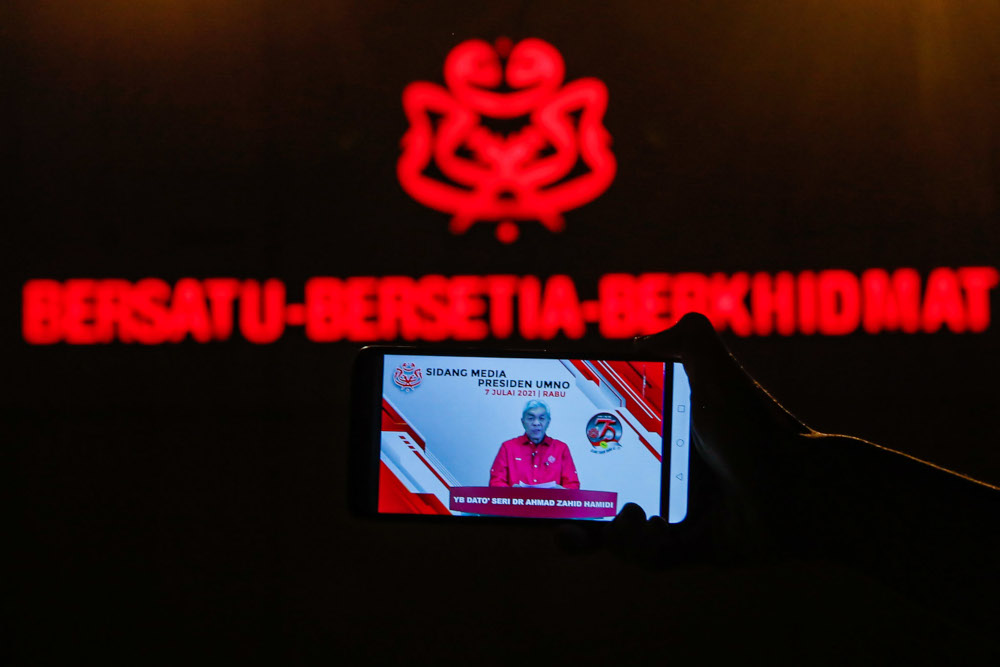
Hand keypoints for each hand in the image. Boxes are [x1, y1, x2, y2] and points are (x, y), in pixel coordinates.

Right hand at [558, 312, 828, 563]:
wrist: (804, 489)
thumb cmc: (758, 428)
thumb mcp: (717, 373)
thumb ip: (687, 338)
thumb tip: (637, 341)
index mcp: (659, 435)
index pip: (601, 439)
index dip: (572, 447)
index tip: (548, 448)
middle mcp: (661, 473)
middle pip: (598, 491)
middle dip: (566, 507)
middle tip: (546, 512)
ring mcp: (672, 512)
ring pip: (616, 530)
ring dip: (597, 533)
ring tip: (595, 526)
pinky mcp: (688, 547)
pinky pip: (648, 556)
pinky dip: (636, 546)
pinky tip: (641, 528)